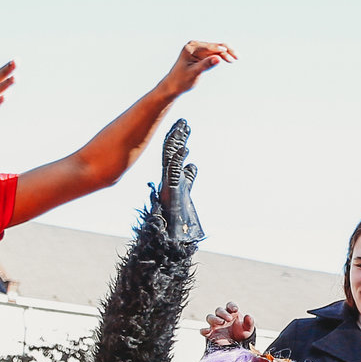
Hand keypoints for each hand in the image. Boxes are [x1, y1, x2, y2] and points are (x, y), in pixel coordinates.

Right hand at [151, 120, 203, 244]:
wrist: (169, 241)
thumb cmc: (178, 221)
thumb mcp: (186, 191)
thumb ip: (188, 178)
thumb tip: (193, 165)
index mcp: (171, 178)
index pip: (173, 154)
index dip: (179, 138)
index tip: (184, 125)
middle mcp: (167, 180)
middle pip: (171, 153)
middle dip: (177, 136)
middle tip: (184, 120)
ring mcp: (168, 186)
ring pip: (170, 160)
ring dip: (177, 143)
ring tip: (183, 127)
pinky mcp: (170, 194)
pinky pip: (173, 175)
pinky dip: (179, 161)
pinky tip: (186, 150)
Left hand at [159, 40, 235, 97]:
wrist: (173, 85)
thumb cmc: (181, 80)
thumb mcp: (194, 73)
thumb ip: (205, 65)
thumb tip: (218, 59)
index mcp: (191, 48)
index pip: (209, 47)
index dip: (221, 51)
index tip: (231, 57)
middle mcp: (195, 46)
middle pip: (215, 46)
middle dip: (226, 51)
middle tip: (237, 57)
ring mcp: (198, 50)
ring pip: (216, 49)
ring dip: (226, 53)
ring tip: (235, 59)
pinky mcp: (201, 55)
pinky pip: (214, 53)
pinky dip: (222, 56)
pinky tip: (229, 59)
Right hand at [201, 302, 256, 348]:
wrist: (237, 345)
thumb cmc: (242, 334)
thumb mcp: (248, 329)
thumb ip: (249, 322)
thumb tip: (248, 316)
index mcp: (231, 313)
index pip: (229, 305)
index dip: (231, 306)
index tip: (235, 309)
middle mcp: (222, 317)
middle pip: (219, 310)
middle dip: (224, 313)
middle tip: (229, 319)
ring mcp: (215, 325)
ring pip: (210, 317)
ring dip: (215, 319)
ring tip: (221, 322)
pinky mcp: (210, 334)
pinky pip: (204, 330)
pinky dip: (204, 330)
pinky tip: (207, 331)